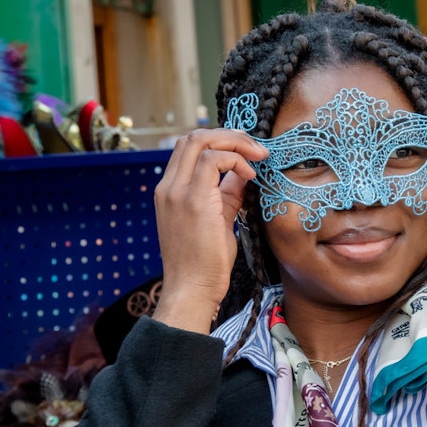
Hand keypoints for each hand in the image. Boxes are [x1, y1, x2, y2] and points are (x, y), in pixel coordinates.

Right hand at [151, 129, 265, 331]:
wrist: (192, 291)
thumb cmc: (205, 263)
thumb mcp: (219, 219)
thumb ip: (228, 194)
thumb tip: (244, 173)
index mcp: (170, 190)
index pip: (189, 148)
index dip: (220, 142)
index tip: (247, 154)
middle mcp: (168, 186)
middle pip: (193, 137)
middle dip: (230, 135)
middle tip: (257, 148)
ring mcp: (176, 192)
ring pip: (200, 140)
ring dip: (235, 143)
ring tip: (258, 157)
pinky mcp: (192, 201)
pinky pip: (213, 160)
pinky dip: (236, 160)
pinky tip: (250, 176)